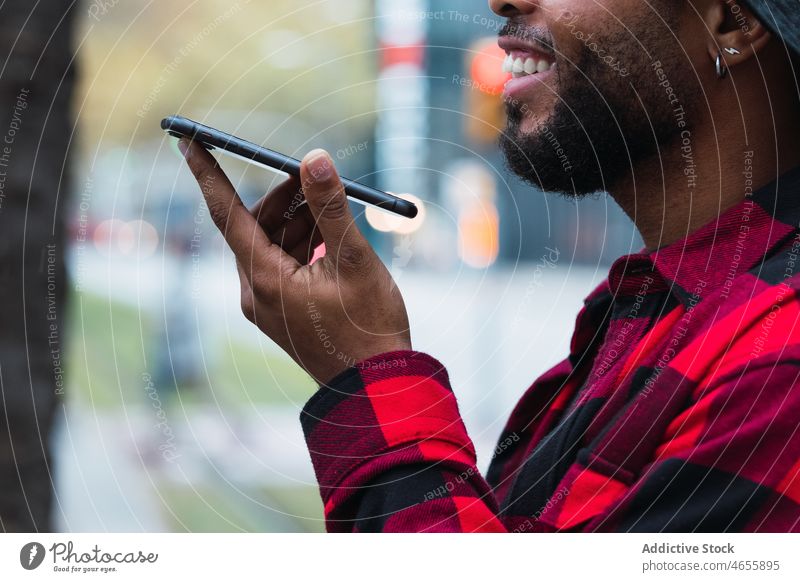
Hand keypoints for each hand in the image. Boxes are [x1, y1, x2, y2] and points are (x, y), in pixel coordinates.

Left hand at [179, 140, 411, 383]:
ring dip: (298, 221)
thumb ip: (332, 206)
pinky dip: (302, 244)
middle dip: (284, 197)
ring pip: (271, 245)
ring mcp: (268, 305)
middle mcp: (256, 293)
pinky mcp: (282, 313)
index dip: (207, 172)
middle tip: (314, 176)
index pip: (226, 213)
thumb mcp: (354, 260)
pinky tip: (330, 236)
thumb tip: (313, 158)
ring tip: (334, 209)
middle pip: (255, 226)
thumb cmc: (368, 329)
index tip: (187, 139)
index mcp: (265, 279)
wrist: (376, 388)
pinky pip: (282, 265)